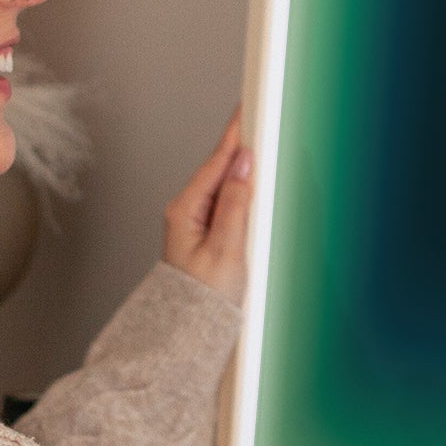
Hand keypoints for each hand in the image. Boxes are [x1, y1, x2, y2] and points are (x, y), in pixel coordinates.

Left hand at [161, 107, 253, 303]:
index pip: (215, 162)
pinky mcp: (204, 234)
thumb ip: (235, 204)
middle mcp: (185, 212)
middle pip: (218, 169)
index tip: (244, 110)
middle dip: (239, 146)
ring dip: (241, 169)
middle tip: (258, 119)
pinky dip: (240, 190)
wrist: (185, 334)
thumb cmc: (202, 301)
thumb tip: (242, 166)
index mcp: (185, 210)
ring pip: (223, 185)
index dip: (233, 135)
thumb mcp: (226, 249)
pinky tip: (251, 185)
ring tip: (260, 147)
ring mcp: (193, 223)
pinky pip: (224, 202)